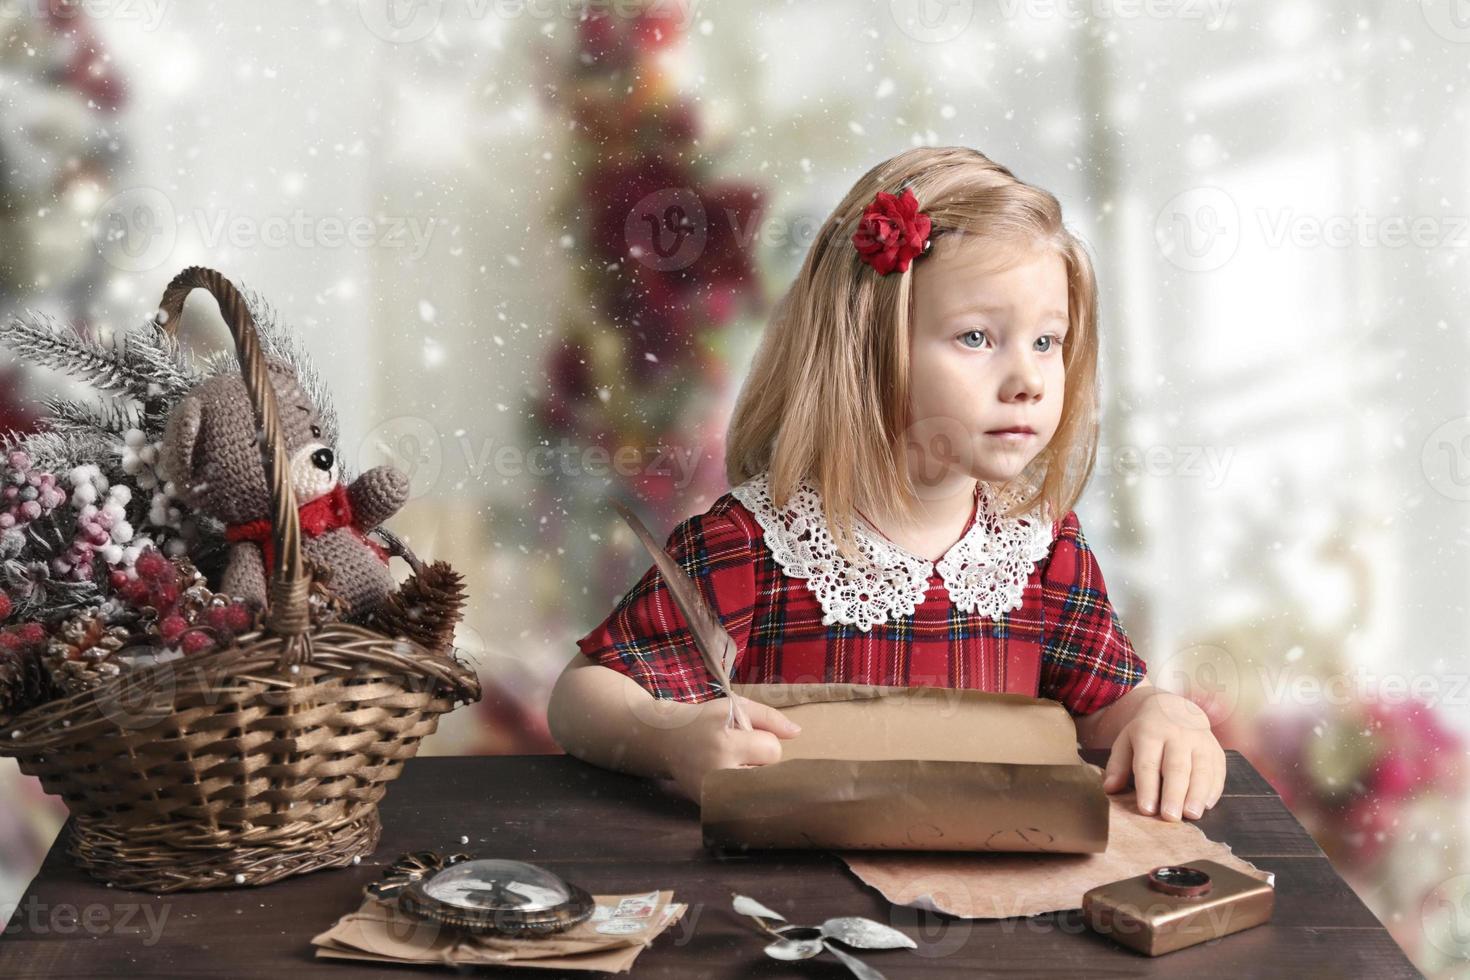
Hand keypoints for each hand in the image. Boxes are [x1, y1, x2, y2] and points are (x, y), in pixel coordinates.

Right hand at [664, 694, 801, 803]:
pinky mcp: (709, 807)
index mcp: (725, 744)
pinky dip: (742, 791)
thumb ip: (769, 717)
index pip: (772, 750)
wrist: (665, 740)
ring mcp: (713, 794)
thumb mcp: (734, 706)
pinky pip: (743, 802)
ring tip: (733, 764)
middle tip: (739, 751)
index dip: (764, 740)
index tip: (746, 735)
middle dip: (760, 761)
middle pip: (769, 773)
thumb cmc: (704, 720)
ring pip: (759, 789)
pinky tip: (728, 778)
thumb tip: (798, 733)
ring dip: (753, 777)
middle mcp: (719, 773)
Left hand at [1101, 690, 1225, 820]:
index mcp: (1150, 733)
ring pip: (1201, 769)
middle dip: (1174, 794)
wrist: (1175, 708)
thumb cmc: (1146, 732)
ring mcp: (1200, 741)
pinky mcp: (1216, 750)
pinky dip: (1214, 789)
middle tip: (1171, 817)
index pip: (1148, 763)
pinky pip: (1218, 770)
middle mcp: (1178, 735)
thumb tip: (1110, 789)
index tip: (1146, 810)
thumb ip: (1118, 765)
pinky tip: (1206, 805)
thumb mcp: (1125, 741)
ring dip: (1197, 794)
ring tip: (1192, 815)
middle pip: (1177, 768)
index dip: (1147, 787)